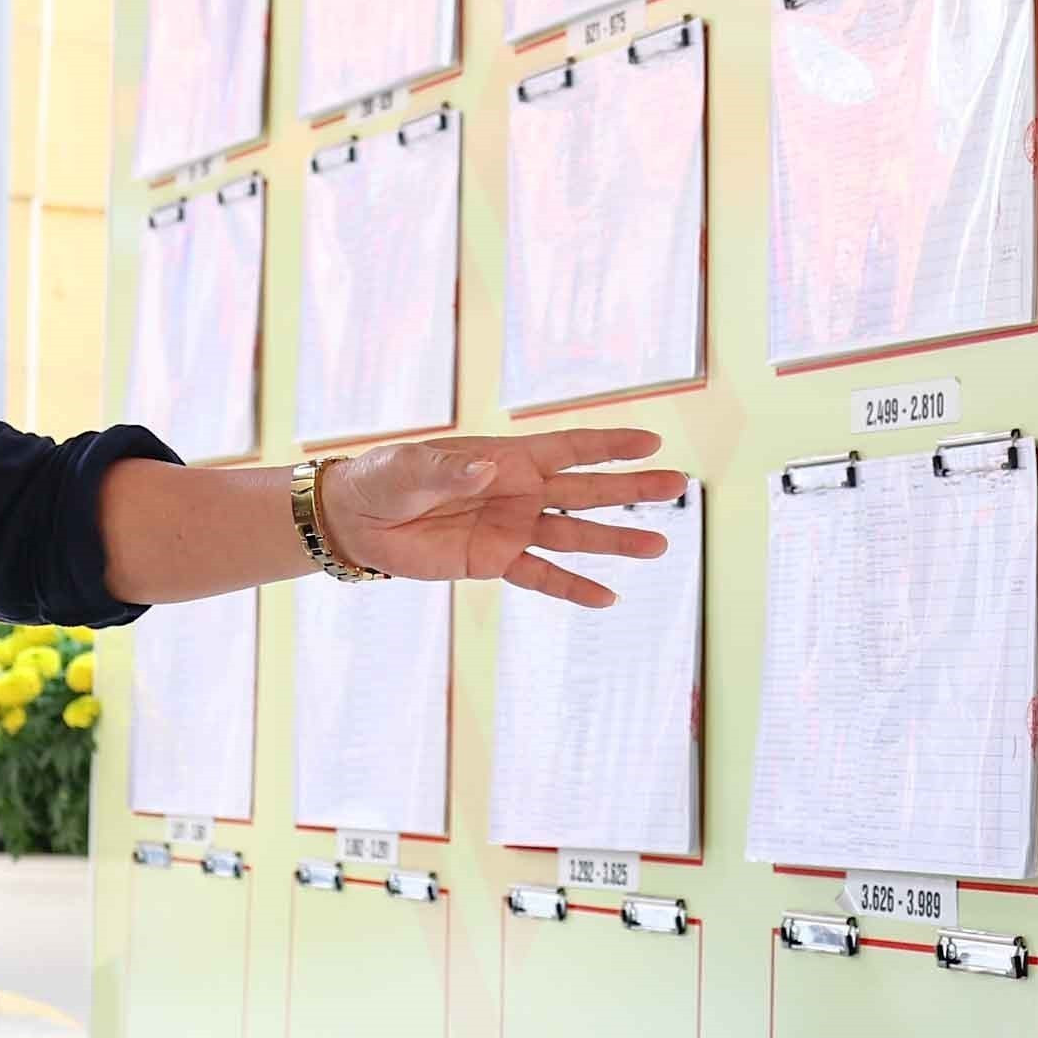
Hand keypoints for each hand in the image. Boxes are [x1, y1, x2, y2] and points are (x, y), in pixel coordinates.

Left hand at [319, 429, 680, 600]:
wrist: (358, 520)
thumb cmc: (385, 477)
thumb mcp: (412, 468)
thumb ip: (450, 470)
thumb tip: (488, 472)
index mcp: (508, 457)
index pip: (570, 448)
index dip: (610, 444)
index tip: (653, 440)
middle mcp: (520, 491)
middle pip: (587, 489)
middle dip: (632, 487)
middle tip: (678, 485)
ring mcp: (512, 528)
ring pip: (575, 535)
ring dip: (615, 541)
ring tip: (659, 545)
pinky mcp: (495, 561)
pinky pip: (542, 576)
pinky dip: (573, 588)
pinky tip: (608, 597)